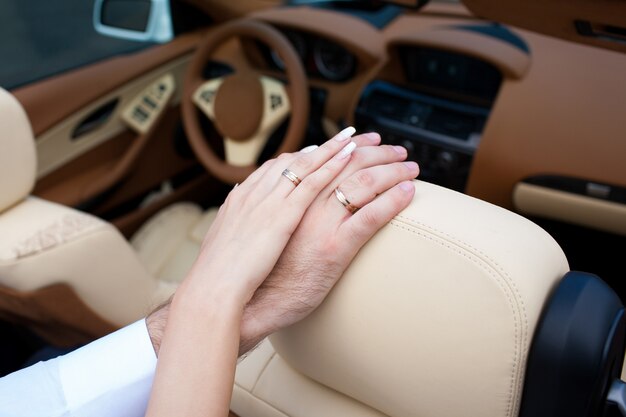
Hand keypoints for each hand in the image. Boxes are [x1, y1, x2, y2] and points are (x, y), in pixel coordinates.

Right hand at [147, 127, 362, 416]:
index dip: (306, 155)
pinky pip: (321, 185)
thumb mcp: (227, 244)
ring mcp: (272, 202)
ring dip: (344, 150)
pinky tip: (357, 157)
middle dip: (330, 144)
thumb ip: (240, 226)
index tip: (323, 148)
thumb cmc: (218, 279)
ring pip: (314, 165)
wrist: (211, 292)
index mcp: (244, 198)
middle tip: (353, 134)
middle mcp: (260, 193)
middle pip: (301, 159)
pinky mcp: (287, 217)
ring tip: (368, 139)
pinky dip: (340, 166)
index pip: (279, 167)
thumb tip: (243, 214)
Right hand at [240, 134, 418, 349]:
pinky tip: (408, 191)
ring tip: (409, 167)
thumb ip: (276, 210)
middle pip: (345, 162)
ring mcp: (319, 224)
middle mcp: (303, 202)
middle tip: (395, 148)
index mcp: (286, 196)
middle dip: (375, 151)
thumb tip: (286, 198)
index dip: (347, 145)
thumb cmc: (259, 272)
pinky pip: (370, 216)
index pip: (322, 157)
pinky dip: (393, 200)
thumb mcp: (262, 231)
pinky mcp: (334, 247)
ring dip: (391, 170)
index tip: (365, 138)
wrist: (255, 302)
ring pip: (361, 182)